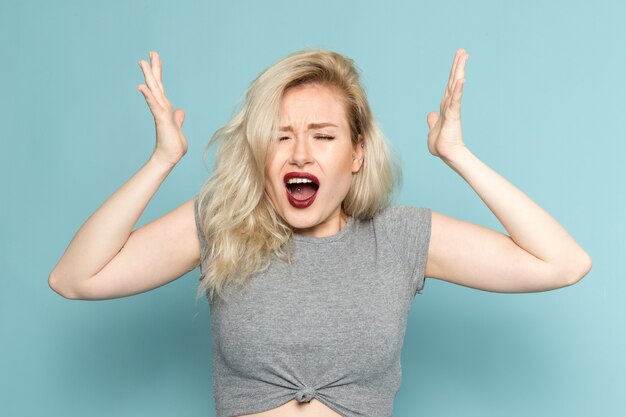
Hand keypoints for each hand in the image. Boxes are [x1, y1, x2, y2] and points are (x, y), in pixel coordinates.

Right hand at [137, 51, 187, 165]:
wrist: (170, 157)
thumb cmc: (173, 144)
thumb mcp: (178, 127)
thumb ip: (177, 117)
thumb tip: (180, 110)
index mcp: (165, 107)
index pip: (161, 87)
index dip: (158, 72)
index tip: (155, 58)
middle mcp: (161, 107)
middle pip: (156, 84)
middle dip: (153, 68)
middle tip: (149, 53)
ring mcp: (160, 112)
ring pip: (153, 91)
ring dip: (148, 77)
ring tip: (142, 63)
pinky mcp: (161, 119)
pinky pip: (154, 105)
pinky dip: (148, 96)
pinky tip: (141, 87)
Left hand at [427, 49, 468, 161]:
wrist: (447, 154)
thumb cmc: (442, 144)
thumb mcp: (434, 129)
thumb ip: (434, 120)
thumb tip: (431, 114)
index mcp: (445, 106)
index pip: (450, 86)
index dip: (453, 72)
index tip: (459, 59)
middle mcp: (450, 104)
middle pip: (454, 81)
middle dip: (458, 65)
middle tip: (463, 51)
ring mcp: (452, 108)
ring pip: (456, 86)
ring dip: (459, 71)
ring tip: (464, 56)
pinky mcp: (453, 115)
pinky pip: (456, 100)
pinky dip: (459, 90)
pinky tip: (462, 79)